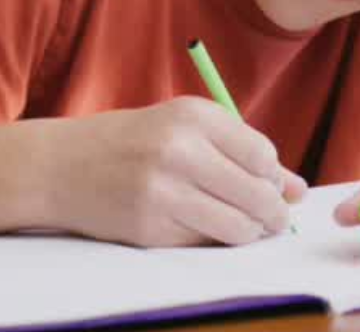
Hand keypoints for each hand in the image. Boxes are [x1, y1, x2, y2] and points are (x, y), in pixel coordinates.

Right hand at [38, 97, 305, 247]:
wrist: (61, 165)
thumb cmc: (132, 142)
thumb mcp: (184, 130)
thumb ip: (240, 154)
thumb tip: (297, 190)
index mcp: (193, 116)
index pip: (263, 154)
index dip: (272, 177)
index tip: (269, 186)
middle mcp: (180, 150)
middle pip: (257, 194)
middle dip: (272, 214)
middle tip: (272, 220)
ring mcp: (163, 191)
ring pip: (238, 227)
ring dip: (249, 233)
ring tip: (242, 227)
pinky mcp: (150, 227)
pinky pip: (204, 242)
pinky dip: (212, 240)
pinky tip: (199, 226)